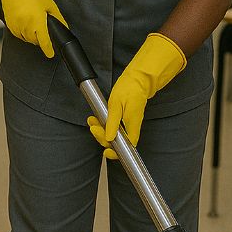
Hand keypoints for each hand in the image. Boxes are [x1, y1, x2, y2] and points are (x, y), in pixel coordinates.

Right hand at [0, 0, 65, 57]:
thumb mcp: (50, 4)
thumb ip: (58, 18)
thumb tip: (63, 28)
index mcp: (37, 22)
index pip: (44, 42)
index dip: (48, 49)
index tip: (51, 53)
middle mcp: (26, 27)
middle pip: (36, 41)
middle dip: (41, 36)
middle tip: (41, 23)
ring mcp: (17, 27)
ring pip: (28, 38)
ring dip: (32, 34)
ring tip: (33, 19)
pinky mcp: (10, 26)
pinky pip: (20, 34)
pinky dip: (24, 31)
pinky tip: (26, 20)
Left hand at [88, 33, 185, 158]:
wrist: (138, 78)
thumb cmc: (129, 88)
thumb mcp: (116, 104)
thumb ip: (112, 122)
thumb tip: (108, 138)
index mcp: (132, 124)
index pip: (127, 146)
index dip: (116, 153)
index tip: (105, 152)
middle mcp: (132, 126)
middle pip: (117, 141)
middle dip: (102, 137)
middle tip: (93, 128)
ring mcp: (129, 123)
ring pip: (114, 134)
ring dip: (101, 130)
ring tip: (92, 122)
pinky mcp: (125, 119)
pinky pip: (114, 126)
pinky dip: (105, 124)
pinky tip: (97, 120)